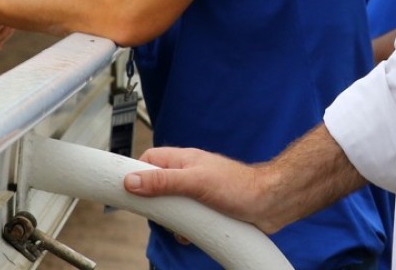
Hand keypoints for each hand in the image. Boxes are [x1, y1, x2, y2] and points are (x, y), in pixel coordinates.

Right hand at [124, 147, 282, 233]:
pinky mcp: (207, 210)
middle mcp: (189, 174)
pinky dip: (185, 231)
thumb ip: (163, 182)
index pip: (149, 161)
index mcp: (184, 160)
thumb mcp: (195, 182)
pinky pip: (186, 222)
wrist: (270, 203)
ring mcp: (198, 193)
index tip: (124, 190)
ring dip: (171, 220)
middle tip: (158, 214)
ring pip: (170, 207)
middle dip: (153, 203)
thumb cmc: (239, 186)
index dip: (135, 174)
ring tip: (180, 225)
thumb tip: (131, 181)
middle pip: (156, 186)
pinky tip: (191, 236)